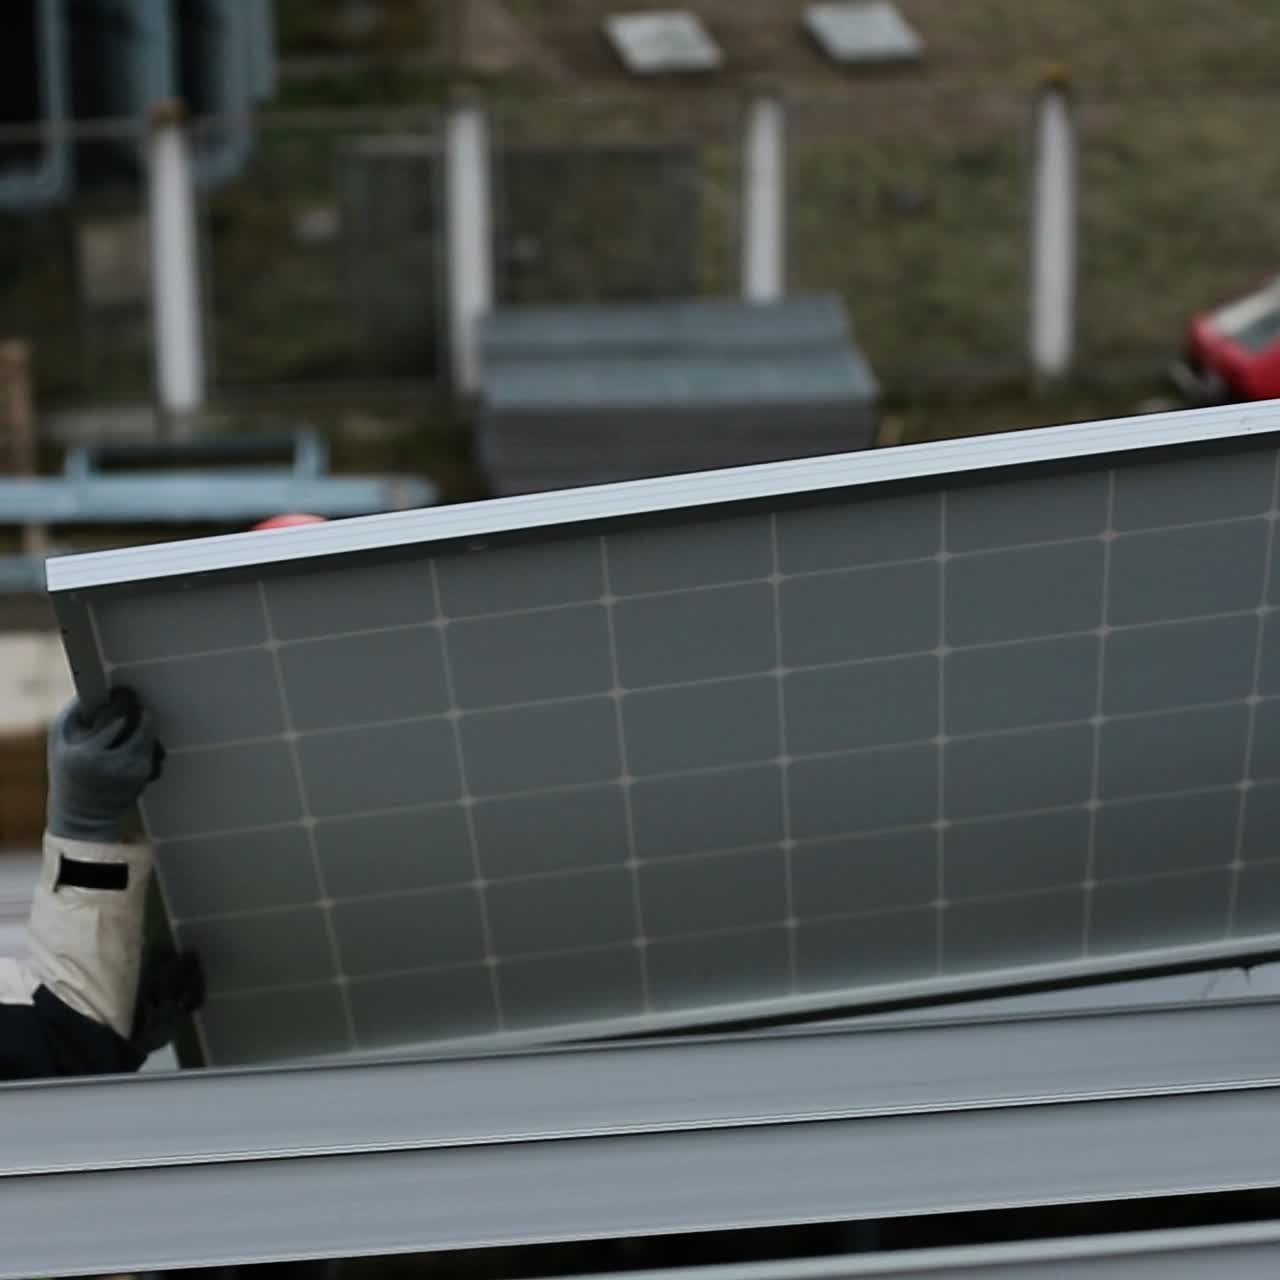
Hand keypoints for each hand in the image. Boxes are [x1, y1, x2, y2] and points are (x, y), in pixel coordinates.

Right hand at [47, 688, 165, 843]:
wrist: (82, 816)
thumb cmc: (68, 772)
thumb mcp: (60, 742)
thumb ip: (74, 713)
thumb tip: (99, 690)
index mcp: (89, 754)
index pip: (114, 718)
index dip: (121, 700)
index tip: (122, 690)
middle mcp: (116, 764)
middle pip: (142, 724)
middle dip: (138, 710)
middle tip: (133, 702)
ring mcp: (134, 772)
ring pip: (151, 734)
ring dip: (143, 724)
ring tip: (130, 725)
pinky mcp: (146, 776)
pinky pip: (153, 748)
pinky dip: (146, 742)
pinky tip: (132, 745)